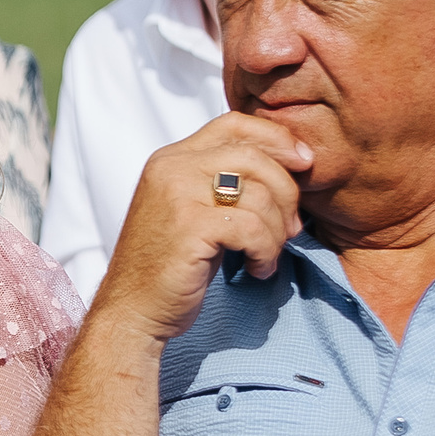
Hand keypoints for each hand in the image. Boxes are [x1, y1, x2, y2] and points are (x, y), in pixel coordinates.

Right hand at [92, 112, 311, 346]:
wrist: (131, 312)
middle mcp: (171, 168)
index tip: (303, 164)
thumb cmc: (170, 267)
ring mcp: (178, 195)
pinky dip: (266, 251)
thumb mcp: (193, 210)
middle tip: (292, 226)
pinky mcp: (190, 227)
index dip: (276, 138)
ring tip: (267, 255)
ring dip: (278, 231)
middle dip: (287, 191)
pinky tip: (257, 269)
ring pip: (259, 194)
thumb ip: (223, 181)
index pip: (234, 123)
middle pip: (254, 155)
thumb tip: (291, 165)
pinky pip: (253, 228)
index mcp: (171, 158)